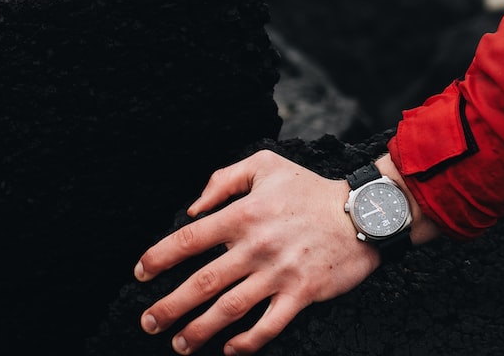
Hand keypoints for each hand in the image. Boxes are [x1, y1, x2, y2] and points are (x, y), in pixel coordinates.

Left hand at [133, 150, 380, 354]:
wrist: (362, 213)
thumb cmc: (311, 189)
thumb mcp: (266, 166)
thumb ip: (223, 179)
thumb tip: (193, 208)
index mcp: (244, 214)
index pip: (189, 240)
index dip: (159, 258)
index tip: (141, 273)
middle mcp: (256, 246)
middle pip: (202, 283)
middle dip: (169, 306)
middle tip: (149, 322)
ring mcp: (278, 273)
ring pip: (228, 309)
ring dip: (199, 331)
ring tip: (179, 344)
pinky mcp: (301, 293)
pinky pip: (268, 325)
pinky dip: (247, 342)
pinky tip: (230, 349)